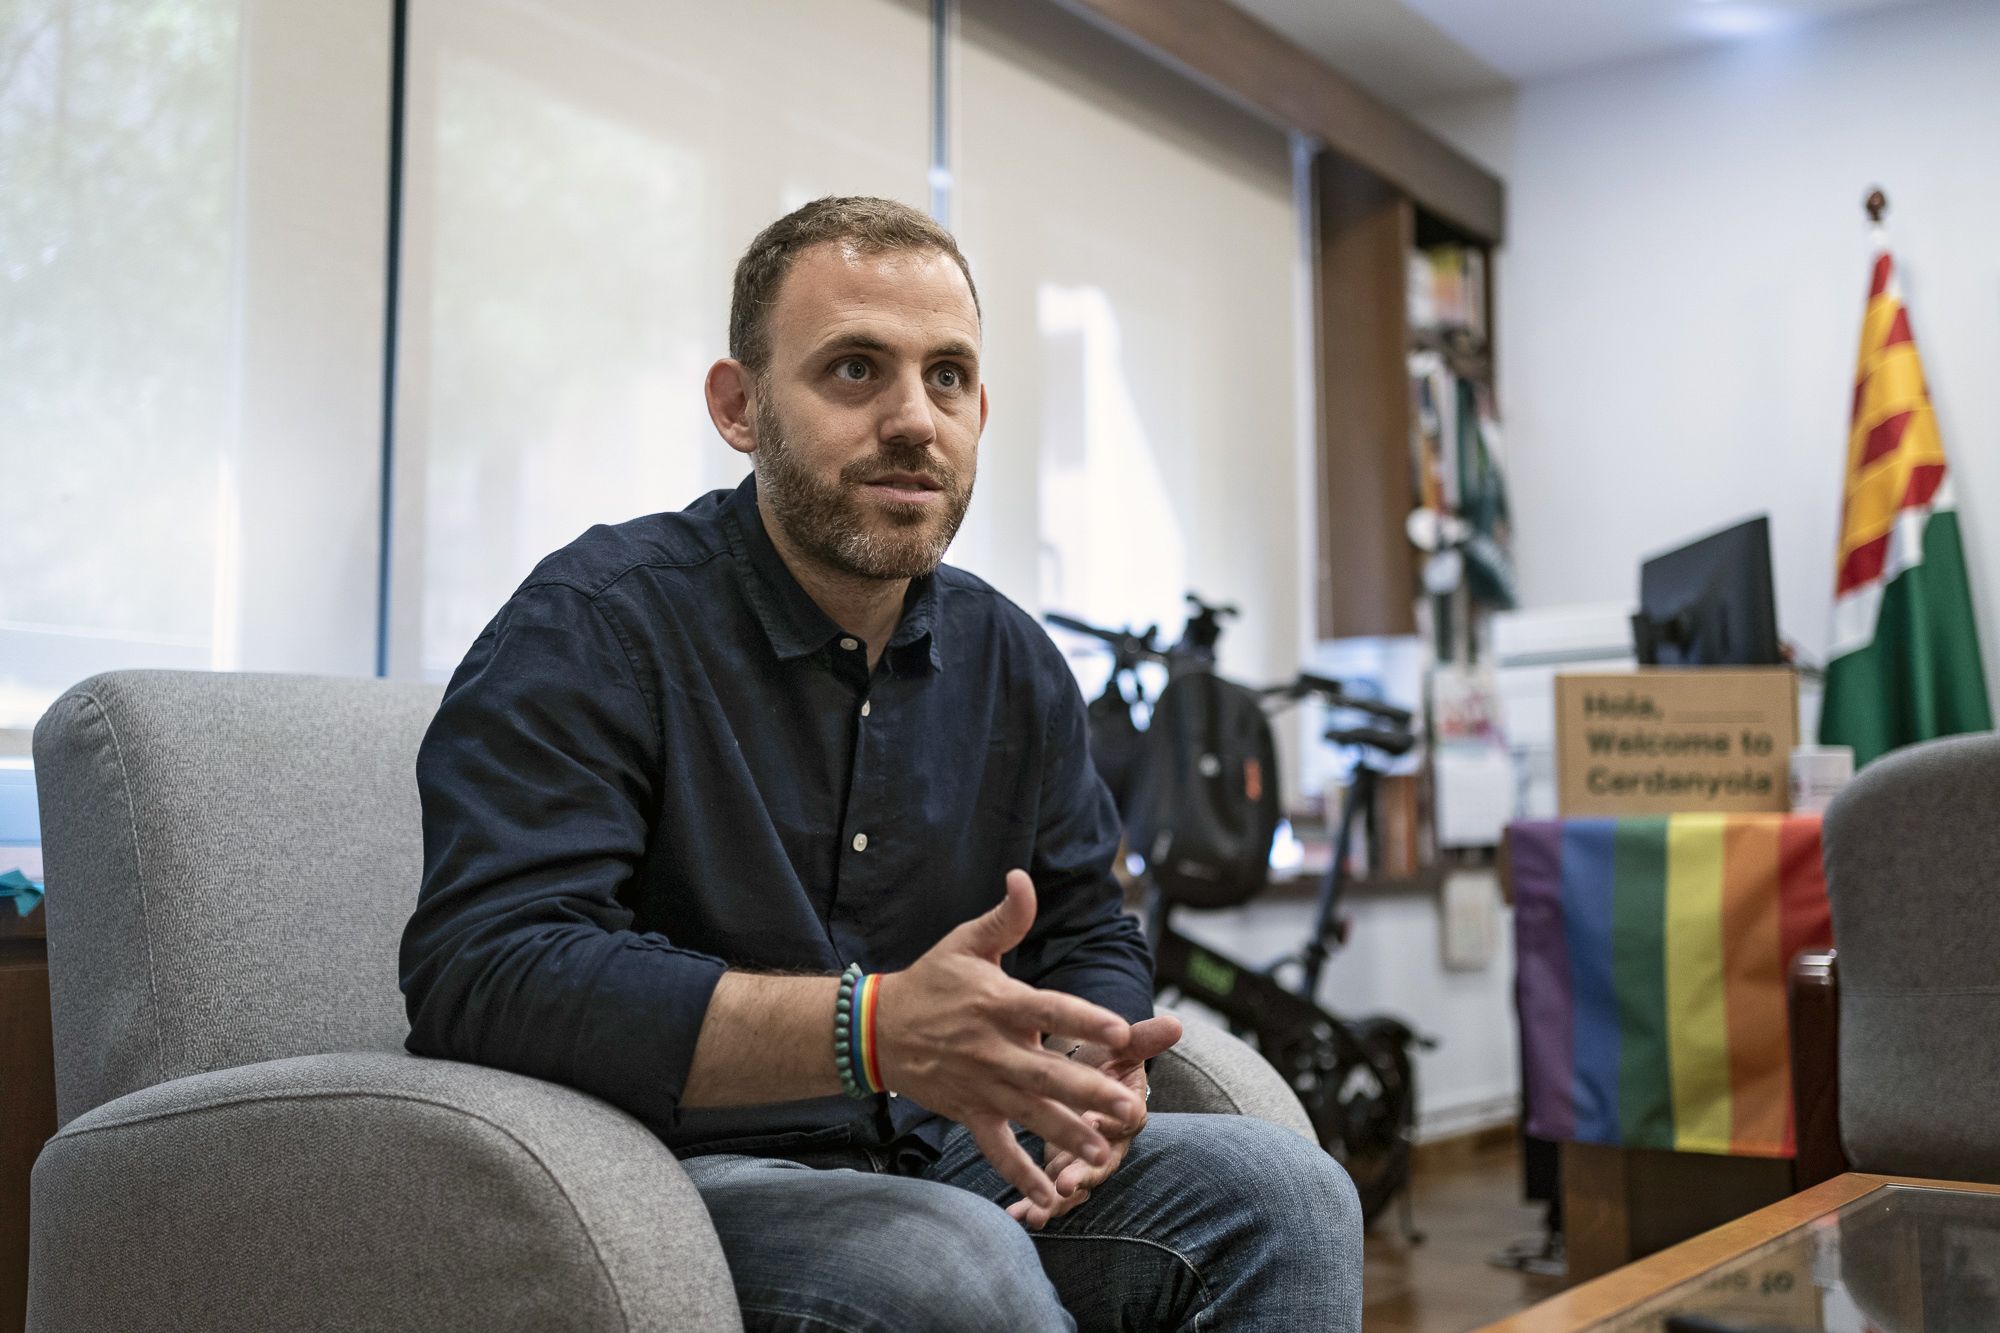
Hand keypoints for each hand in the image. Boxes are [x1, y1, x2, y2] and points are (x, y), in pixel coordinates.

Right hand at [875, 870, 1141, 1210]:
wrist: (875, 1028)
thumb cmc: (931, 981)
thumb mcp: (966, 943)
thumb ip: (1005, 918)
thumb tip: (1024, 878)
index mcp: (998, 1002)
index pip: (1048, 1010)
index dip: (1083, 1020)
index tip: (1121, 1031)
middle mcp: (993, 1048)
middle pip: (1047, 1073)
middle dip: (1089, 1093)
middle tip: (1129, 1108)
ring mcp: (981, 1084)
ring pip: (1029, 1114)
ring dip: (1066, 1136)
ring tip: (1102, 1154)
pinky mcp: (969, 1111)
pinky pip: (996, 1148)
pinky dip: (1021, 1175)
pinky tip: (1051, 1200)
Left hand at [1006, 1014, 1182, 1228]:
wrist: (1087, 1071)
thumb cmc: (1105, 1058)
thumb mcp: (1121, 1046)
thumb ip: (1143, 1039)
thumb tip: (1175, 1024)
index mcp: (1127, 1111)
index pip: (1126, 1119)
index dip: (1113, 1121)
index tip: (1094, 1121)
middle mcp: (1110, 1142)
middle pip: (1103, 1163)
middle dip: (1084, 1175)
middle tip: (1065, 1184)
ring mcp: (1086, 1159)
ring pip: (1077, 1184)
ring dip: (1059, 1203)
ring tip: (1038, 1217)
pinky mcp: (1063, 1168)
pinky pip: (1052, 1194)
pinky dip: (1037, 1207)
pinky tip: (1018, 1218)